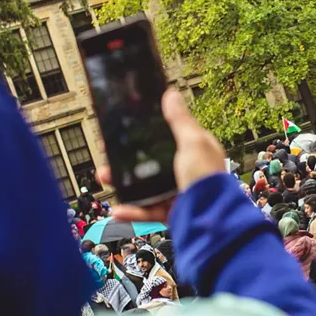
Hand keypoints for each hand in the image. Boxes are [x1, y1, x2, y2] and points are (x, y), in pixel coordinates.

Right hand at [98, 89, 226, 222]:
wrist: (210, 220)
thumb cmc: (207, 178)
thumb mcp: (193, 143)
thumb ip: (180, 121)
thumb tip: (171, 95)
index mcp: (196, 151)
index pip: (171, 136)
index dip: (149, 131)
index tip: (128, 129)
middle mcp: (187, 171)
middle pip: (152, 162)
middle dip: (128, 159)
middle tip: (109, 153)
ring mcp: (178, 192)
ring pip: (145, 186)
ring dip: (122, 183)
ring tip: (105, 177)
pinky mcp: (171, 212)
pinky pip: (147, 210)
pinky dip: (131, 210)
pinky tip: (117, 209)